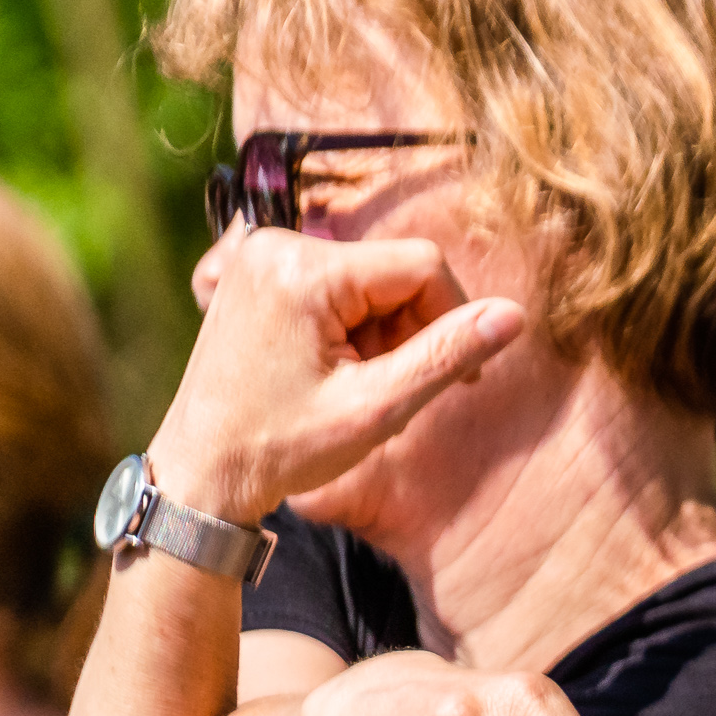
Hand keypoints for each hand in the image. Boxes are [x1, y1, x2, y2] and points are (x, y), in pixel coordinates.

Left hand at [146, 230, 524, 524]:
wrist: (201, 469)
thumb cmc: (283, 447)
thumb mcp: (378, 407)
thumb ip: (448, 354)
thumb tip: (513, 315)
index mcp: (302, 270)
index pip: (422, 266)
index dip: (454, 319)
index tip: (457, 379)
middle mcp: (274, 246)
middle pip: (395, 271)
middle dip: (411, 331)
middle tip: (391, 389)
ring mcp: (260, 256)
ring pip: (371, 279)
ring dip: (383, 333)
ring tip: (356, 384)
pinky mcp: (257, 272)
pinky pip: (337, 284)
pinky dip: (352, 326)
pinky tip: (333, 368)